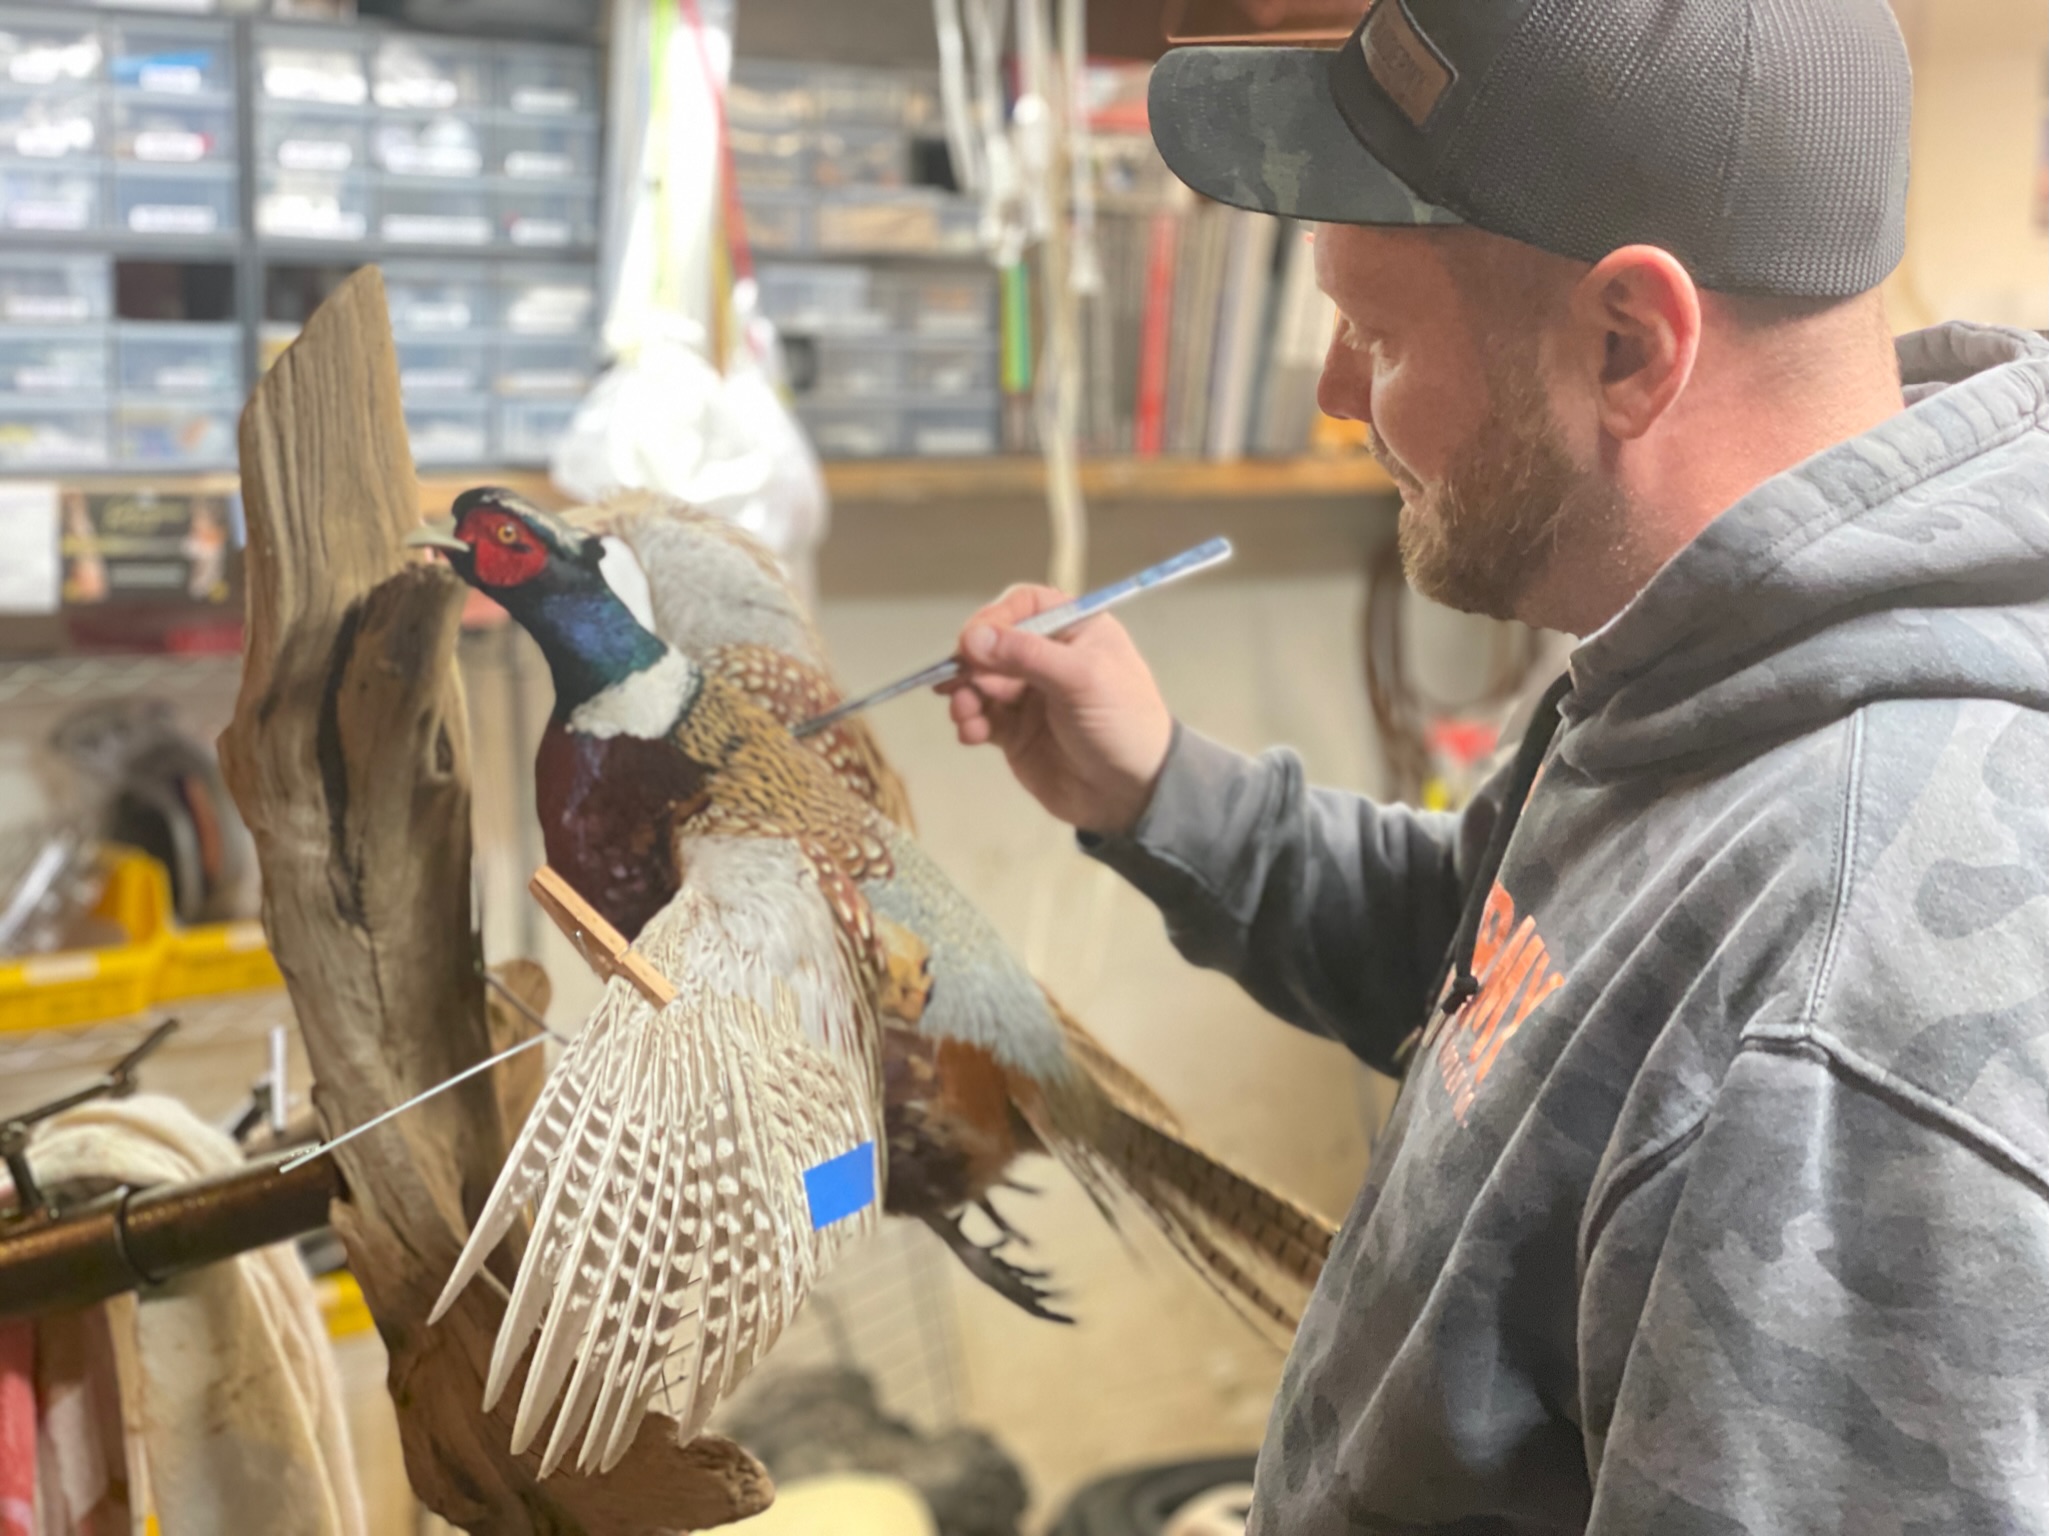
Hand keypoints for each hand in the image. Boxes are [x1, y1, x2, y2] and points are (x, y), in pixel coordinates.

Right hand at [940, 584, 1173, 836]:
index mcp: (1075, 632)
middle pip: (993, 645)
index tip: (972, 640)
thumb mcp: (1083, 679)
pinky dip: (969, 722)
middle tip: (956, 681)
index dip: (995, 619)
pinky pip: (982, 717)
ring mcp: (1030, 696)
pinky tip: (971, 732)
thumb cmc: (1124, 725)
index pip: (1024, 607)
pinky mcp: (1016, 733)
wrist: (1133, 795)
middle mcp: (1049, 659)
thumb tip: (973, 637)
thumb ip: (1026, 656)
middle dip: (971, 662)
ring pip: (980, 683)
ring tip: (964, 712)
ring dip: (964, 694)